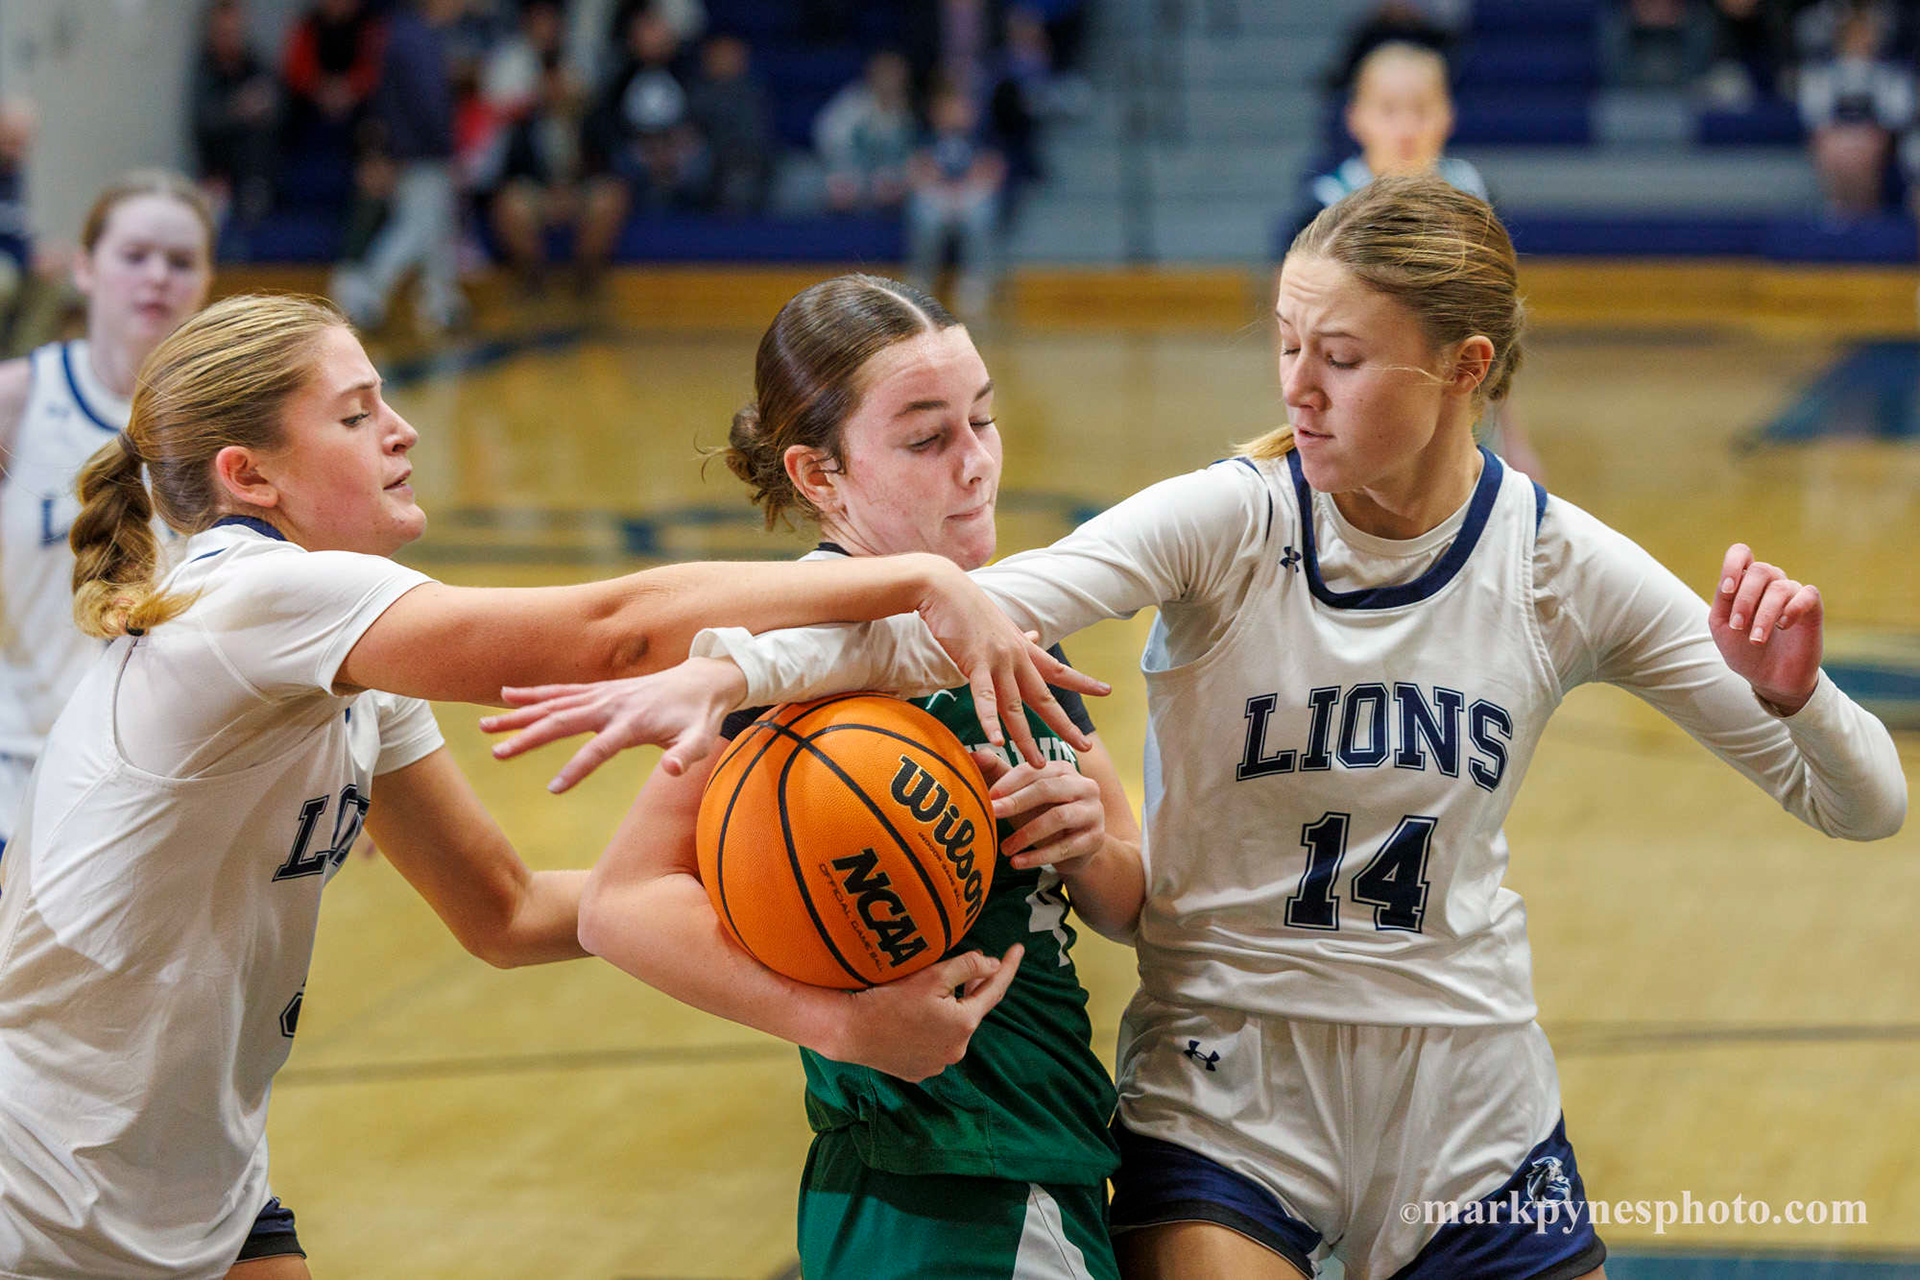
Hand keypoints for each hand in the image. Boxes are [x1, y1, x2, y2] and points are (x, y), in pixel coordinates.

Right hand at [480, 656, 746, 791]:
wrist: (702, 680)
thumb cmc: (700, 716)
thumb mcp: (702, 738)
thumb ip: (687, 756)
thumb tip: (670, 771)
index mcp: (633, 722)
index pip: (598, 749)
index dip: (577, 769)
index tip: (553, 789)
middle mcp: (610, 705)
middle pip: (562, 722)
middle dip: (528, 738)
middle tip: (497, 753)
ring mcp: (602, 695)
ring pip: (553, 705)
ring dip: (519, 715)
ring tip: (485, 726)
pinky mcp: (598, 690)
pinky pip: (561, 692)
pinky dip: (534, 694)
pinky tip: (507, 696)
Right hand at [829, 945, 1023, 1081]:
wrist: (850, 1031)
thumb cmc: (889, 1000)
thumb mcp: (932, 976)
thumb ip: (968, 967)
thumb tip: (993, 965)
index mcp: (964, 1024)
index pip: (995, 990)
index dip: (1008, 967)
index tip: (1019, 949)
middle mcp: (957, 1049)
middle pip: (971, 1010)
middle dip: (973, 988)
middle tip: (974, 965)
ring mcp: (938, 1064)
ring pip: (952, 1028)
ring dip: (951, 1009)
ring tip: (935, 990)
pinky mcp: (919, 1070)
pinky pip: (934, 1044)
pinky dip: (932, 1028)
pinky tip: (915, 1016)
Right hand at [914, 560, 1107, 767]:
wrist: (943, 588)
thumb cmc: (966, 607)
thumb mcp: (999, 623)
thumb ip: (1018, 637)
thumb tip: (1035, 636)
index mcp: (1023, 649)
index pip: (1059, 670)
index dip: (1083, 682)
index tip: (1107, 691)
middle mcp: (1017, 657)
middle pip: (1044, 698)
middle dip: (1065, 724)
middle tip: (1085, 746)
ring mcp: (998, 661)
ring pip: (1016, 707)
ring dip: (1026, 738)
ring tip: (1037, 763)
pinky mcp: (975, 663)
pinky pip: (984, 698)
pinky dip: (990, 721)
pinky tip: (996, 742)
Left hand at [972, 748, 1104, 874]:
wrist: (1077, 848)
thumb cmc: (1044, 814)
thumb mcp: (1023, 795)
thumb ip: (1000, 774)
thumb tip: (975, 755)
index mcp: (1064, 770)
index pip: (1034, 770)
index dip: (1010, 782)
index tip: (988, 796)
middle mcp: (1084, 786)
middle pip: (1048, 789)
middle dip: (1017, 802)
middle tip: (992, 814)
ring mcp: (1093, 812)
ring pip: (1058, 818)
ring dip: (1027, 834)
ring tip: (1004, 847)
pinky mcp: (1095, 838)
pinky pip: (1065, 847)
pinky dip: (1038, 856)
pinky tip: (1018, 862)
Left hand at [1708, 543, 1821, 714]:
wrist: (1769, 678)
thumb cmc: (1743, 650)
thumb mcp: (1722, 626)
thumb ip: (1723, 601)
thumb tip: (1731, 581)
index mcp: (1744, 583)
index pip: (1741, 553)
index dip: (1732, 565)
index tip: (1727, 590)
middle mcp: (1769, 583)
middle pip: (1760, 570)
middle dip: (1745, 599)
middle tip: (1738, 627)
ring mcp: (1791, 593)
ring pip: (1780, 587)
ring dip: (1764, 615)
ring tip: (1756, 640)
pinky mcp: (1812, 607)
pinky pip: (1808, 593)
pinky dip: (1792, 608)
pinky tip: (1783, 626)